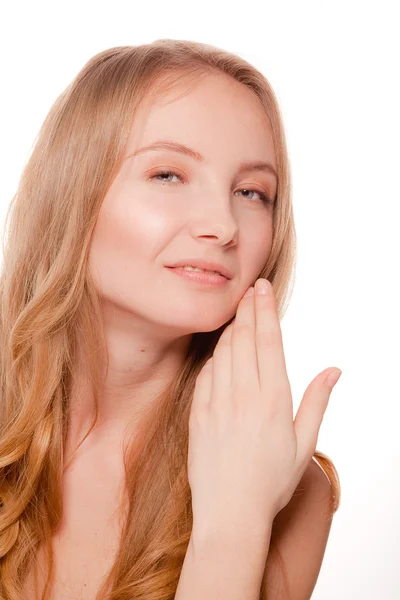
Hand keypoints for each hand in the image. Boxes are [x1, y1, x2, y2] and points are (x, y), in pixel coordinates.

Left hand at [188, 278, 340, 538]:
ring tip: (238, 313)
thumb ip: (317, 402)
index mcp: (273, 399)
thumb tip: (333, 370)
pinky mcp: (197, 413)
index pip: (269, 341)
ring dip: (231, 328)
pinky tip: (220, 350)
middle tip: (250, 290)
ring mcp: (216, 402)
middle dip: (248, 309)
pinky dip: (214, 355)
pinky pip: (205, 372)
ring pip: (223, 351)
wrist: (229, 513)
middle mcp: (243, 395)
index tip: (262, 289)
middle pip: (244, 338)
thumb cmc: (271, 482)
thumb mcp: (303, 444)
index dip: (265, 310)